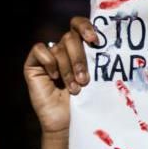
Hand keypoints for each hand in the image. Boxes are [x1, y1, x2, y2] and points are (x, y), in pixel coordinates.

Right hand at [23, 17, 98, 141]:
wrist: (69, 123)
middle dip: (79, 58)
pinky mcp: (34, 64)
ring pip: (58, 47)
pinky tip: (54, 78)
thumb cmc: (87, 102)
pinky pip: (40, 50)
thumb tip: (113, 45)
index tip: (95, 40)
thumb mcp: (98, 79)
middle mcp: (64, 50)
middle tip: (84, 79)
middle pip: (71, 38)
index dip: (86, 27)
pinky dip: (49, 63)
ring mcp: (49, 56)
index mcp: (81, 49)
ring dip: (68, 69)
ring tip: (74, 88)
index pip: (80, 26)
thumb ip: (100, 60)